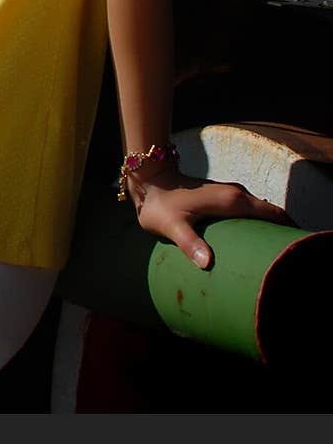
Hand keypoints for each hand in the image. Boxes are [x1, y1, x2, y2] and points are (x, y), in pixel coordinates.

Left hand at [127, 167, 290, 269]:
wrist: (150, 180)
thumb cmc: (160, 205)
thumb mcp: (173, 227)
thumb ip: (190, 243)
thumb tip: (208, 262)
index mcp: (233, 200)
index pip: (273, 214)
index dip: (288, 230)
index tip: (293, 250)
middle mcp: (237, 193)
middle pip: (272, 214)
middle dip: (282, 233)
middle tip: (284, 259)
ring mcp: (231, 193)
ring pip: (261, 212)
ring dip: (270, 230)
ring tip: (271, 255)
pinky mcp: (224, 196)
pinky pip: (250, 211)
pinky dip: (258, 225)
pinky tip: (252, 244)